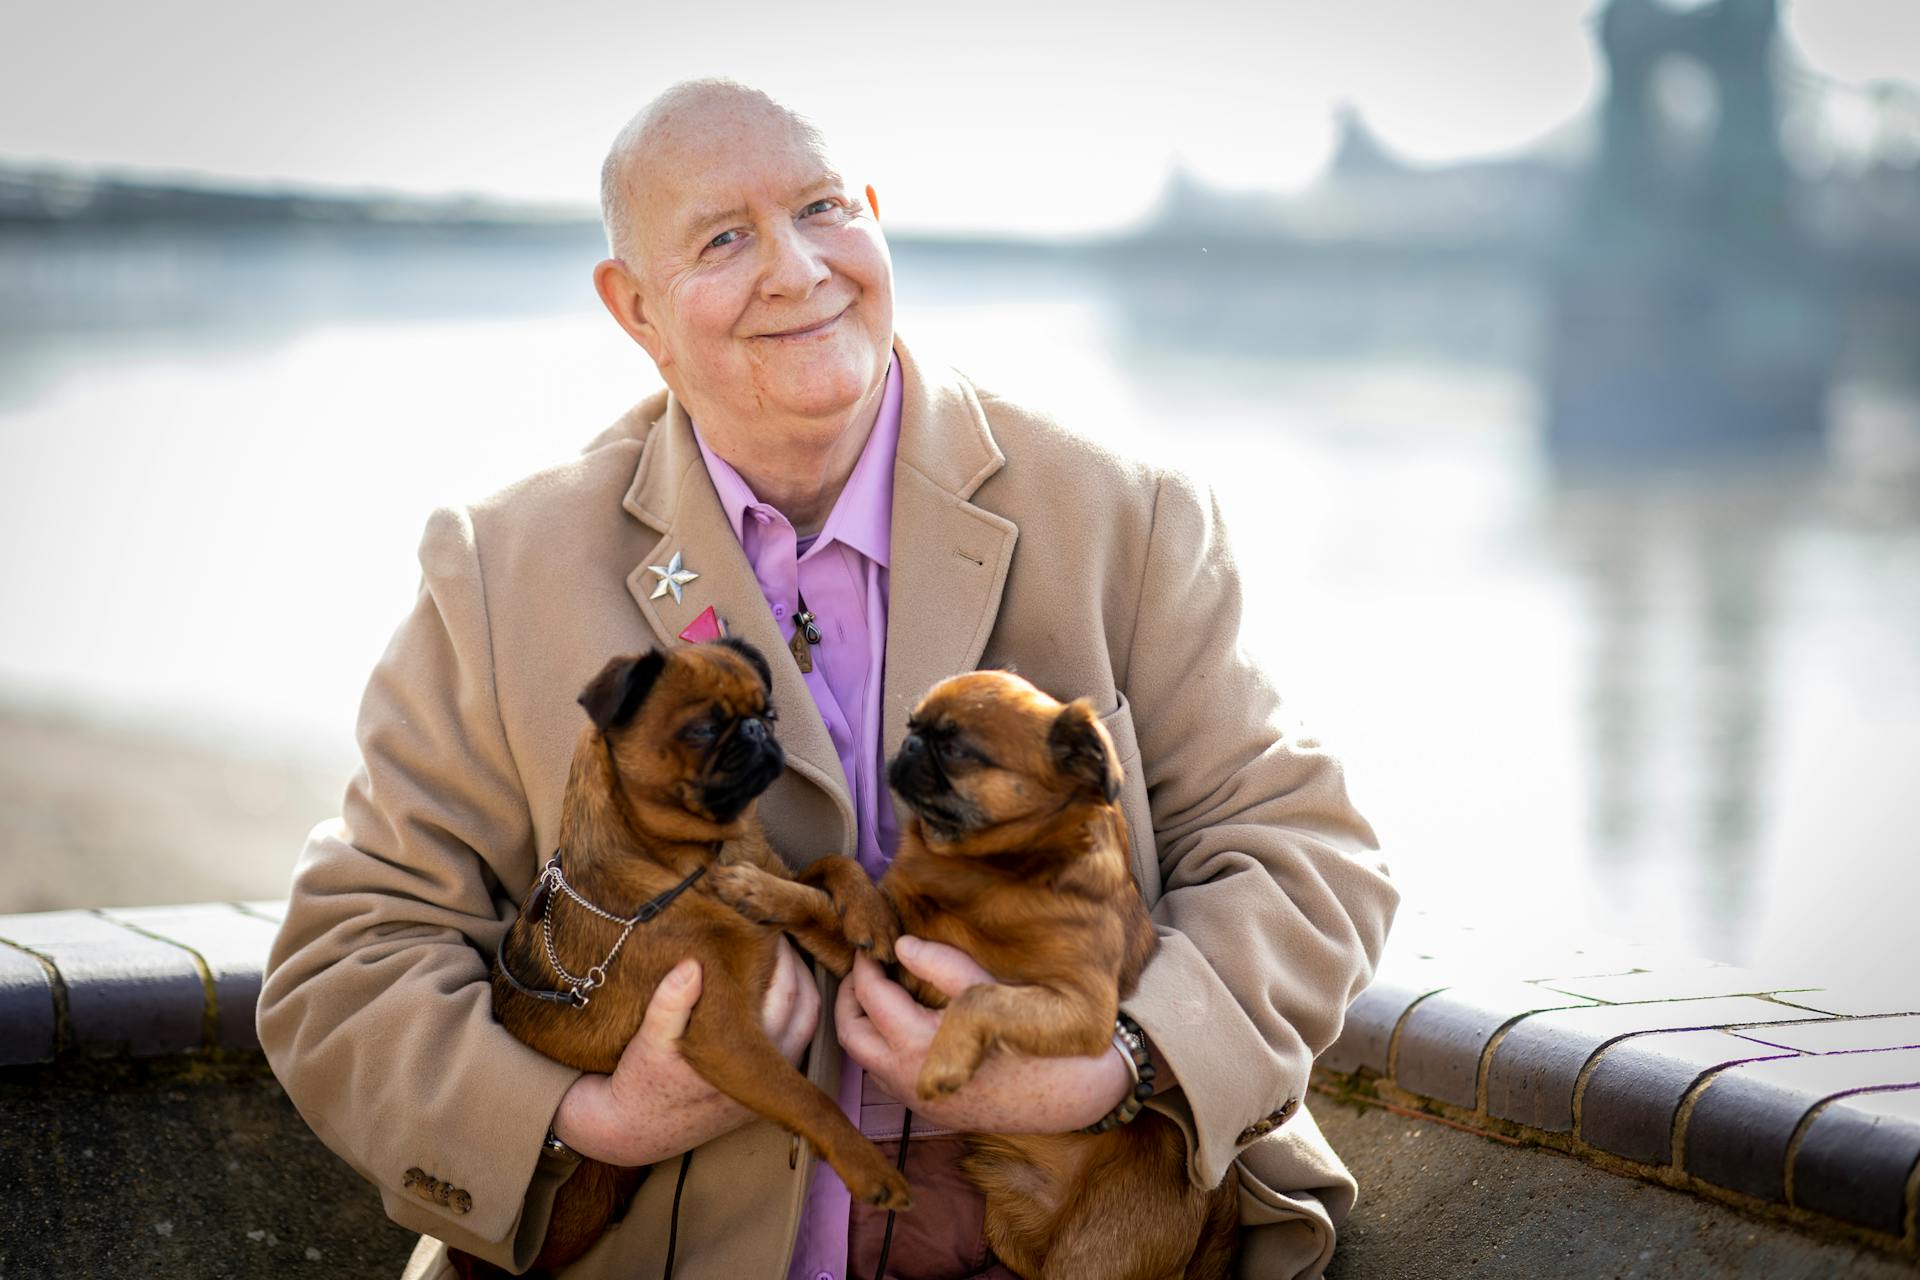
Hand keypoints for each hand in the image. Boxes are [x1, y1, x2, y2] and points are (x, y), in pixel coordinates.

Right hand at [551, 937, 818, 1165]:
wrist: (631, 1130)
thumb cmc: (639, 1083)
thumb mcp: (648, 1041)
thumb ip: (670, 1003)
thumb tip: (693, 965)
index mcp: (747, 1060)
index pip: (788, 995)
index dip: (785, 956)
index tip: (769, 927)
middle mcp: (768, 1076)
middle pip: (806, 1009)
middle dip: (797, 968)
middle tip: (778, 933)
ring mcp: (768, 1084)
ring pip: (804, 1026)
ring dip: (797, 990)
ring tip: (778, 955)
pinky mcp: (760, 1088)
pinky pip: (790, 1043)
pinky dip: (788, 1012)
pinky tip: (768, 989)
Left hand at [835, 937, 1131, 1133]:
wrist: (1071, 1093)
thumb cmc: (1036, 1039)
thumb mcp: (988, 990)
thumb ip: (940, 965)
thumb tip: (902, 944)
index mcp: (917, 1045)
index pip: (870, 996)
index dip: (866, 964)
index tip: (874, 943)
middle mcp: (908, 1079)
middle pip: (851, 1034)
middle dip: (851, 997)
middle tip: (867, 967)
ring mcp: (917, 1099)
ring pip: (866, 1059)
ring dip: (867, 1024)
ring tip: (886, 991)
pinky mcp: (931, 1110)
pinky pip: (888, 1076)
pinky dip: (885, 1047)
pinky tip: (908, 1023)